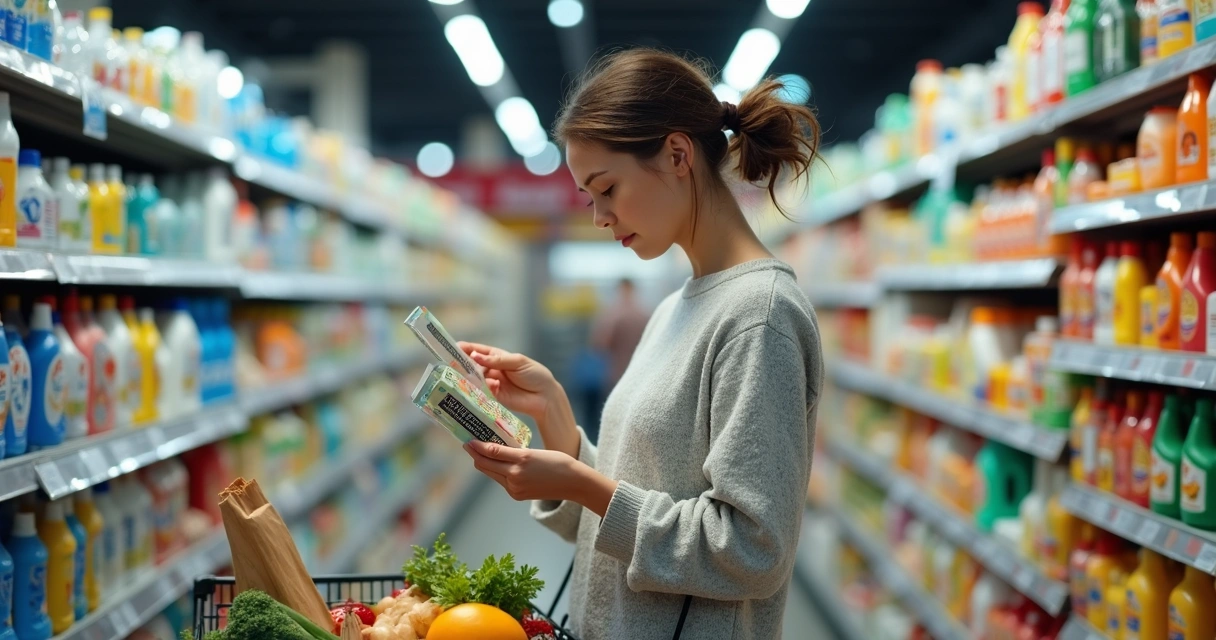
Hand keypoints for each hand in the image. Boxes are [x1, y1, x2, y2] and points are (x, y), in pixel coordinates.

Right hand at [458, 342, 578, 456]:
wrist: (545, 397)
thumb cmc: (534, 374)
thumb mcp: (517, 362)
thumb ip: (496, 360)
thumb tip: (475, 356)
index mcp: (497, 357)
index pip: (478, 350)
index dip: (465, 349)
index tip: (453, 347)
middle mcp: (492, 369)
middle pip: (472, 365)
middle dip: (463, 365)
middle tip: (454, 365)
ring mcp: (491, 383)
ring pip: (475, 379)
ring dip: (471, 378)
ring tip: (468, 376)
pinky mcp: (493, 397)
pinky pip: (482, 392)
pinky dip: (481, 389)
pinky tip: (488, 387)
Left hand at [464, 441, 618, 516]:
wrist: (574, 483)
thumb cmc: (558, 462)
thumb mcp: (532, 452)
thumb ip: (510, 451)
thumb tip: (488, 448)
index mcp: (520, 462)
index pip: (490, 453)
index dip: (476, 446)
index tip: (467, 439)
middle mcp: (514, 478)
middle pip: (485, 466)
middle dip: (476, 454)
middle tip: (468, 443)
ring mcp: (515, 489)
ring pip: (492, 473)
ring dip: (484, 463)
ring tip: (479, 451)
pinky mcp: (517, 495)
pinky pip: (501, 481)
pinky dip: (496, 471)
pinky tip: (495, 462)